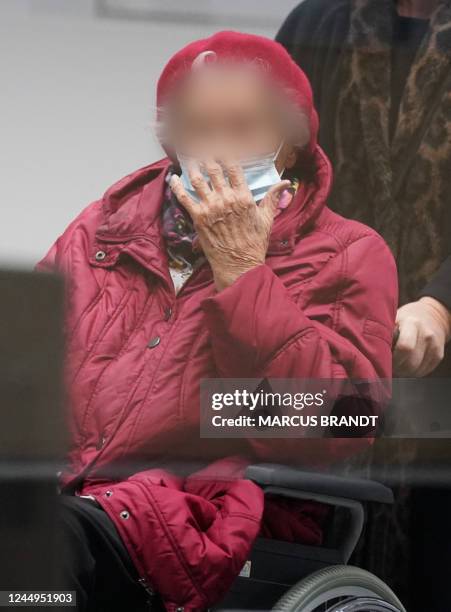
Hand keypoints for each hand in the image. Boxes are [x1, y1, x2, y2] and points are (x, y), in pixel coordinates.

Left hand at [169, 159, 290, 290]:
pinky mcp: (198, 218)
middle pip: (213, 169)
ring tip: (189, 158)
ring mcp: (210, 208)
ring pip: (197, 179)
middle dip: (206, 154)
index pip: (233, 167)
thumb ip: (272, 197)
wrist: (238, 265)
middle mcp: (226, 199)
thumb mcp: (267, 218)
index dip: (224, 152)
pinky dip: (177, 186)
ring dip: (191, 166)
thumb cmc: (254, 243)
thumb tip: (286, 182)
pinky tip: (173, 178)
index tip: (220, 143)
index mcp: (243, 196)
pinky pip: (184, 198)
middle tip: (201, 146)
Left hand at [393, 296, 450, 376]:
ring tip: (396, 364)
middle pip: (410, 363)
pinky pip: (423, 372)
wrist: (430, 315)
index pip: (405, 347)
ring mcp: (435, 345)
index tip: (385, 359)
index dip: (393, 358)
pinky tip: (406, 364)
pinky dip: (412, 372)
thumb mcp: (393, 319)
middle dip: (397, 368)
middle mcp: (426, 334)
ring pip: (416, 371)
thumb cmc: (404, 319)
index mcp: (412, 323)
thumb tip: (372, 351)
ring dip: (403, 372)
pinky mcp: (439, 355)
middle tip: (388, 365)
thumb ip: (385, 334)